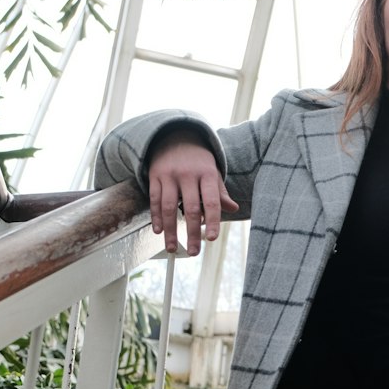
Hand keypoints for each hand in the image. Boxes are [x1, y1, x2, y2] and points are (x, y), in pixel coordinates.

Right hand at [147, 133, 238, 255]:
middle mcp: (188, 174)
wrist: (175, 136)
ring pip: (169, 207)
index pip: (211, 201)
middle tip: (193, 252)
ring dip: (170, 231)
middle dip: (191, 233)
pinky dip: (156, 217)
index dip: (212, 221)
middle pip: (190, 208)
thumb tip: (233, 208)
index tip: (211, 238)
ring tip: (172, 248)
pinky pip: (155, 200)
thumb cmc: (198, 161)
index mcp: (207, 174)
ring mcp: (170, 175)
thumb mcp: (212, 173)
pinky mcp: (155, 176)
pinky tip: (158, 231)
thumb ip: (220, 192)